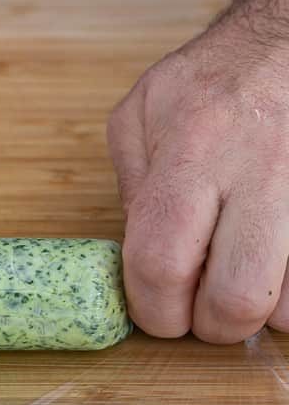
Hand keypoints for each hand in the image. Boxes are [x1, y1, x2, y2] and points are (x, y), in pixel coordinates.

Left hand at [107, 4, 288, 343]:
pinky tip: (277, 259)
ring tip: (249, 272)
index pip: (160, 262)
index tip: (159, 314)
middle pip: (238, 297)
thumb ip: (131, 186)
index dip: (155, 310)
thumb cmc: (213, 78)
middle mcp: (258, 170)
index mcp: (193, 151)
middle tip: (207, 311)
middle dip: (215, 326)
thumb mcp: (143, 114)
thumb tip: (142, 256)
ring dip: (267, 310)